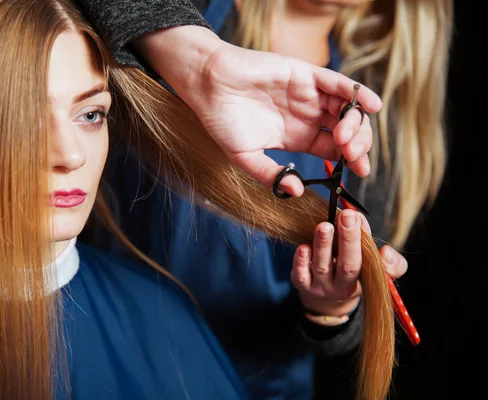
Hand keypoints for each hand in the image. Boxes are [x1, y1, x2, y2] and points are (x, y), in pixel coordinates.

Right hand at [134, 27, 381, 195]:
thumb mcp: (245, 157)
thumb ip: (271, 175)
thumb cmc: (222, 120)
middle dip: (357, 145)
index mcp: (297, 137)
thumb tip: (297, 191)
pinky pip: (338, 83)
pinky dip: (357, 92)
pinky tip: (371, 105)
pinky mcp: (305, 75)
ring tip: (347, 139)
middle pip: (346, 131)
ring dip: (356, 124)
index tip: (358, 172)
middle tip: (353, 157)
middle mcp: (307, 116)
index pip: (333, 150)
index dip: (349, 160)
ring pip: (346, 109)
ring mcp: (308, 95)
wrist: (208, 85)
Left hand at [291, 209, 407, 316]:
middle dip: (348, 239)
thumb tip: (386, 252)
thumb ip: (392, 263)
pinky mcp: (302, 284)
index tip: (359, 217)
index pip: (369, 263)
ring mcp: (321, 286)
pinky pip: (301, 276)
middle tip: (346, 215)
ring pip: (322, 267)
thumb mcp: (377, 272)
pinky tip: (303, 247)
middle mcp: (342, 287)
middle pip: (348, 265)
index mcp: (364, 281)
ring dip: (323, 245)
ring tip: (324, 226)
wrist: (328, 299)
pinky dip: (301, 262)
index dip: (365, 240)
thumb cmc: (355, 275)